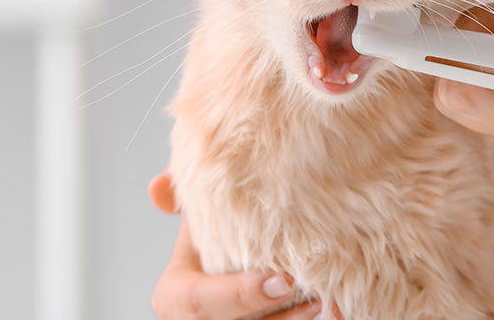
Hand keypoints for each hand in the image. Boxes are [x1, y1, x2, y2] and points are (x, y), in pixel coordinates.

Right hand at [148, 173, 329, 319]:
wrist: (239, 263)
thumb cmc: (219, 239)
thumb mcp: (198, 217)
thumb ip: (185, 196)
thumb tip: (158, 187)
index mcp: (175, 298)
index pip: (199, 302)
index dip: (239, 295)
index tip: (282, 279)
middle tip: (318, 300)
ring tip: (334, 307)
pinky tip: (335, 313)